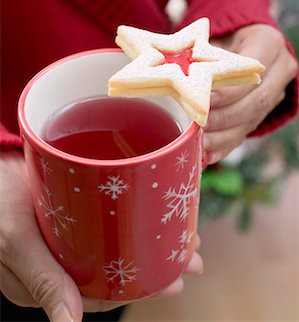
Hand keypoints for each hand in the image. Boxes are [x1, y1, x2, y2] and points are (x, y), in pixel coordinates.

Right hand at [0, 151, 202, 321]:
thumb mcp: (14, 239)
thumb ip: (41, 279)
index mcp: (49, 280)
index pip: (103, 293)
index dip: (141, 288)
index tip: (175, 277)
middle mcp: (63, 261)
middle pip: (116, 269)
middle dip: (156, 264)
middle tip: (191, 254)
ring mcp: (68, 235)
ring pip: (116, 245)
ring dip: (150, 241)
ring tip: (186, 234)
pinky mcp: (72, 211)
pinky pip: (108, 220)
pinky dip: (133, 219)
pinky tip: (154, 211)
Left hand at [203, 24, 297, 164]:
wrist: (242, 43)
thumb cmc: (221, 39)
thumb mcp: (214, 38)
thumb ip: (202, 55)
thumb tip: (176, 77)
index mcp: (268, 43)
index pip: (253, 70)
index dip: (230, 90)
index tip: (206, 100)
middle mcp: (279, 69)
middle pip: (257, 100)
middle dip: (225, 117)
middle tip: (199, 126)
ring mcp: (275, 93)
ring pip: (252, 120)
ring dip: (224, 136)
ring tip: (200, 144)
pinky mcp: (264, 112)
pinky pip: (245, 132)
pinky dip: (224, 146)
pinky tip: (207, 156)